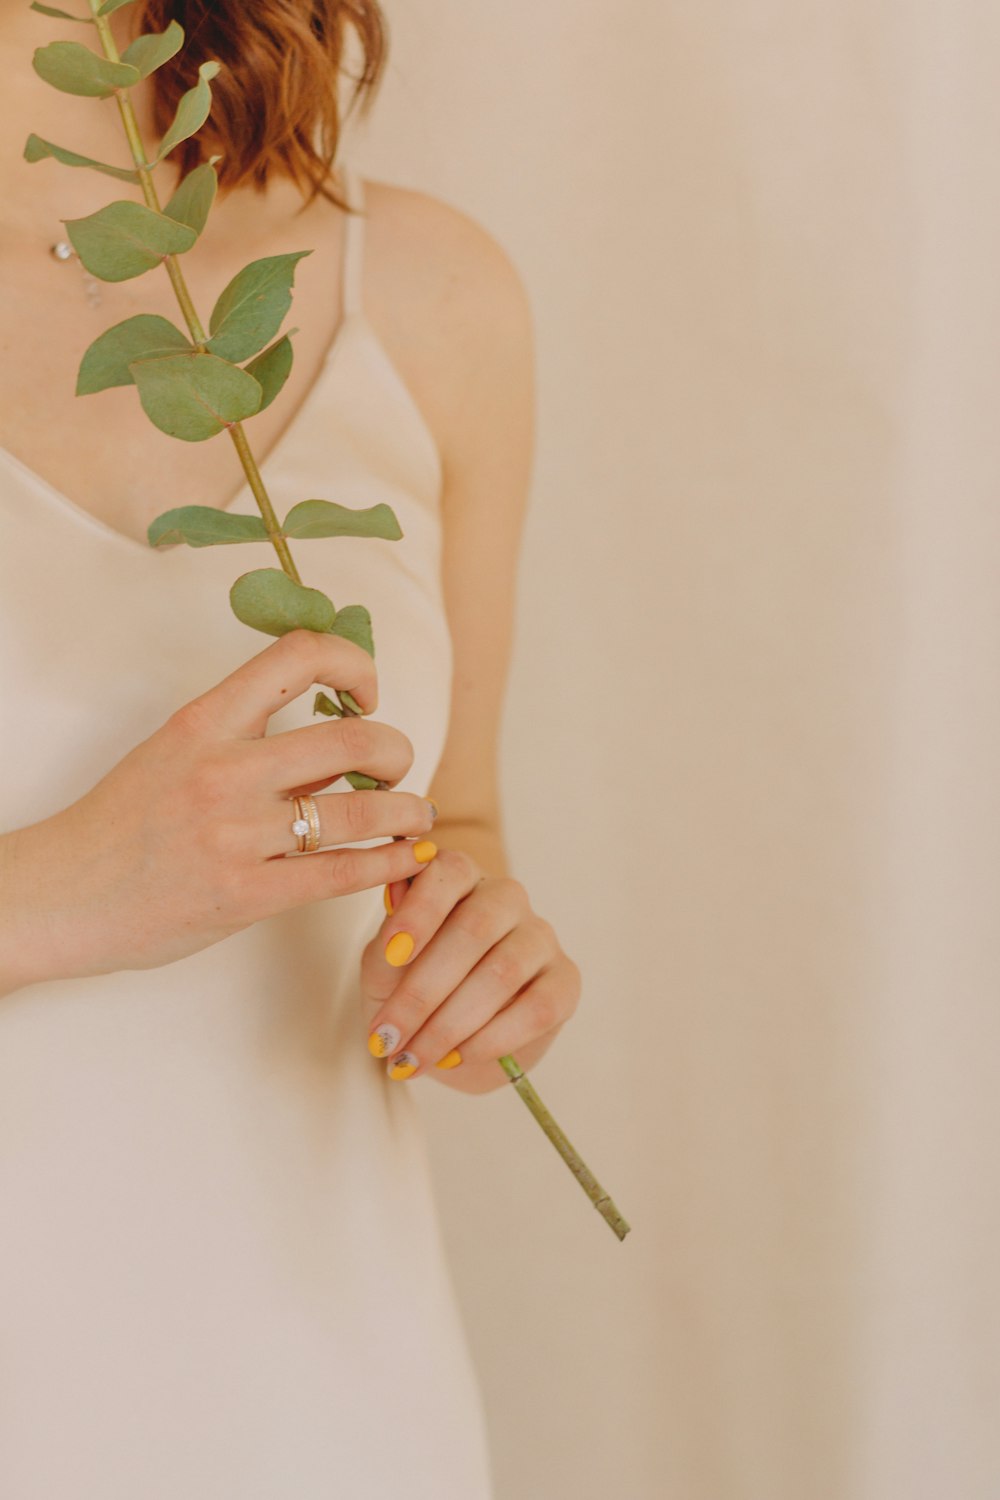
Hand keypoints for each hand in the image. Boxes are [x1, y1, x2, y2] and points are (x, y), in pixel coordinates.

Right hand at [0, 629, 437, 992]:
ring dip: (407, 810)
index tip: (368, 692)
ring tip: (416, 816)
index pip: (299, 656)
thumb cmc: (122, 825)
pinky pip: (343, 873)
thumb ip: (241, 731)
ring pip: (361, 809)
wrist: (60, 895)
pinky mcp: (246, 895)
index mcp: (205, 721)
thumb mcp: (174, 749)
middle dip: (396, 749)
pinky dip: (390, 863)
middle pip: (354, 737)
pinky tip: (406, 859)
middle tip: (398, 767)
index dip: (355, 663)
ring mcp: (236, 835)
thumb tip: (328, 717)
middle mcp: (224, 769)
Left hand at [359, 849, 581, 1093]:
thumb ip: (387, 943)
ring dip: (450, 1024)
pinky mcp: (565, 981)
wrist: (447, 1037)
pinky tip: (456, 1057)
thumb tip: (393, 908)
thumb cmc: (411, 986)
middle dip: (423, 991)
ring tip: (413, 1057)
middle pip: (475, 928)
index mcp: (461, 878)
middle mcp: (506, 898)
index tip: (391, 953)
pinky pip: (537, 1008)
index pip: (450, 872)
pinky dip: (490, 1039)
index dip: (421, 910)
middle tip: (386, 1036)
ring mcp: (541, 937)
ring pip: (504, 972)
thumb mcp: (384, 968)